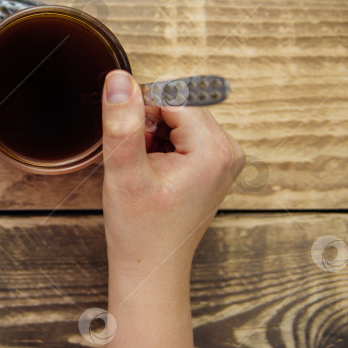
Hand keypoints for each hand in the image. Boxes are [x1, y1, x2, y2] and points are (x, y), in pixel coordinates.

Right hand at [101, 70, 243, 279]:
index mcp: (213, 148)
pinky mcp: (215, 163)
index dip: (140, 113)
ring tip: (146, 171)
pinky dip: (161, 144)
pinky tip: (154, 173)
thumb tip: (119, 79)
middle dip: (147, 124)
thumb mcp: (124, 172)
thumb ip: (122, 122)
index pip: (171, 94)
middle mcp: (228, 148)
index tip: (134, 148)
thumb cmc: (141, 230)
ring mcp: (224, 156)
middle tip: (139, 163)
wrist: (152, 268)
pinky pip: (182, 131)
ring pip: (177, 116)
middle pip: (177, 102)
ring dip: (152, 134)